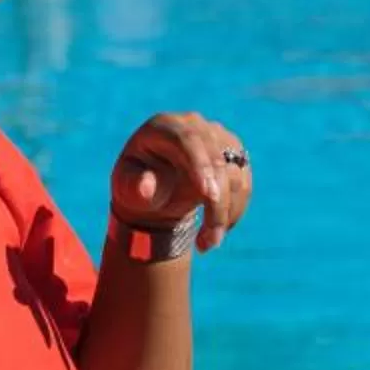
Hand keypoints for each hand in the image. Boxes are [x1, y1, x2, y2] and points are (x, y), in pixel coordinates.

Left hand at [111, 112, 251, 252]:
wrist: (155, 190)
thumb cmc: (136, 184)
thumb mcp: (125, 186)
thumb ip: (133, 185)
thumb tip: (146, 187)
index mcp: (165, 126)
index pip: (188, 140)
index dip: (200, 165)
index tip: (208, 196)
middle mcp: (195, 126)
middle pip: (216, 160)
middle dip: (217, 202)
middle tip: (208, 240)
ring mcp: (218, 139)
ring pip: (236, 175)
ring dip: (225, 214)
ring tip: (206, 243)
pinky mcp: (234, 156)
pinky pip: (243, 186)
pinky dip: (233, 212)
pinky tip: (216, 233)